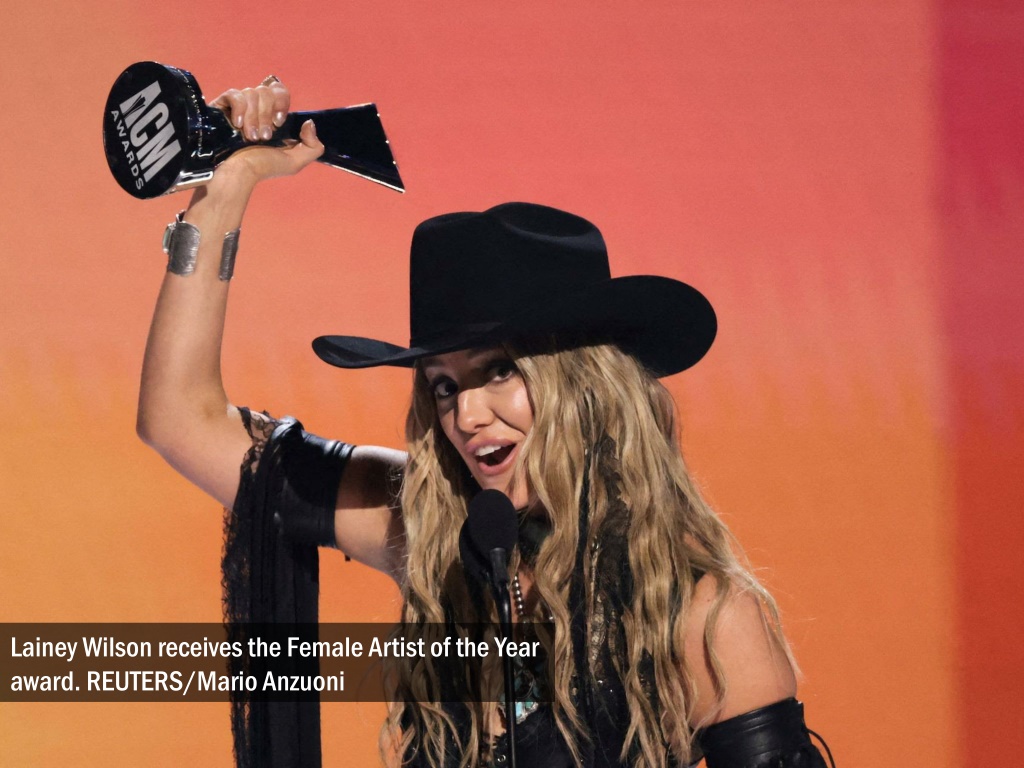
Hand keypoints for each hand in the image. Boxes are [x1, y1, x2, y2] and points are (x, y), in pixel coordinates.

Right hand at [209, 76, 323, 184]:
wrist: (238, 171)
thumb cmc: (263, 167)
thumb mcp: (295, 162)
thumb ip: (313, 146)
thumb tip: (309, 123)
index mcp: (273, 116)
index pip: (280, 91)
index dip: (281, 103)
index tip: (278, 123)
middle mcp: (257, 108)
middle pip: (267, 91)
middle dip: (266, 115)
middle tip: (263, 137)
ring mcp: (240, 106)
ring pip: (251, 93)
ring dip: (253, 118)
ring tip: (250, 137)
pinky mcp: (223, 105)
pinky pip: (234, 93)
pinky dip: (239, 108)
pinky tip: (237, 124)